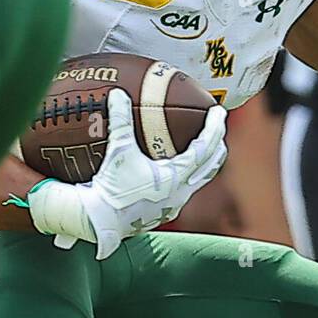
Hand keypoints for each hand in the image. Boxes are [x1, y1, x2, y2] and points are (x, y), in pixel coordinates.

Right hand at [28, 88, 227, 258]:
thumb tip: (118, 94)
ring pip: (200, 180)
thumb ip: (120, 121)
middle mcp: (182, 192)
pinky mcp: (165, 213)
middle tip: (218, 126)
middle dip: (218, 143)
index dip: (215, 127)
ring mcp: (175, 205)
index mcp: (177, 176)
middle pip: (211, 164)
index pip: (206, 147)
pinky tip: (177, 169)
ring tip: (205, 146)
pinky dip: (188, 175)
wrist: (98, 223)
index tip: (219, 111)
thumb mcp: (118, 151)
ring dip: (205, 161)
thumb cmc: (110, 189)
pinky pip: (185, 191)